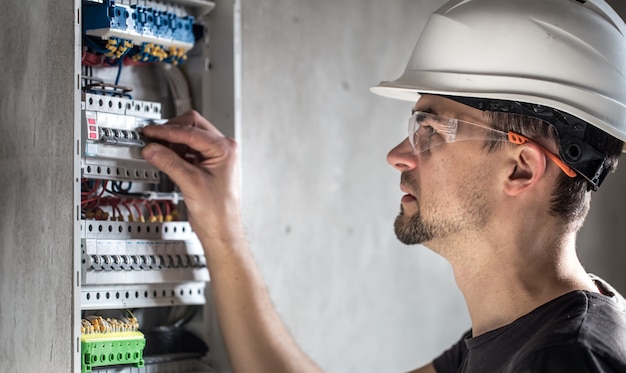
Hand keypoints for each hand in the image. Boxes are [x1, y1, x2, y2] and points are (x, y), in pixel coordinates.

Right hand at [141, 110, 241, 240]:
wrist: (221, 229)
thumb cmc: (218, 210)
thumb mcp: (190, 183)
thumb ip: (169, 162)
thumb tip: (152, 148)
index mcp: (225, 148)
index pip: (191, 131)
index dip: (167, 131)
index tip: (150, 132)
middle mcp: (222, 148)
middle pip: (191, 126)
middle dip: (171, 132)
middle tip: (152, 139)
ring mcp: (214, 156)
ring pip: (188, 137)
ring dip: (171, 142)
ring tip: (157, 151)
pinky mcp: (205, 164)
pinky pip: (187, 150)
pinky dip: (174, 152)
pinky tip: (165, 159)